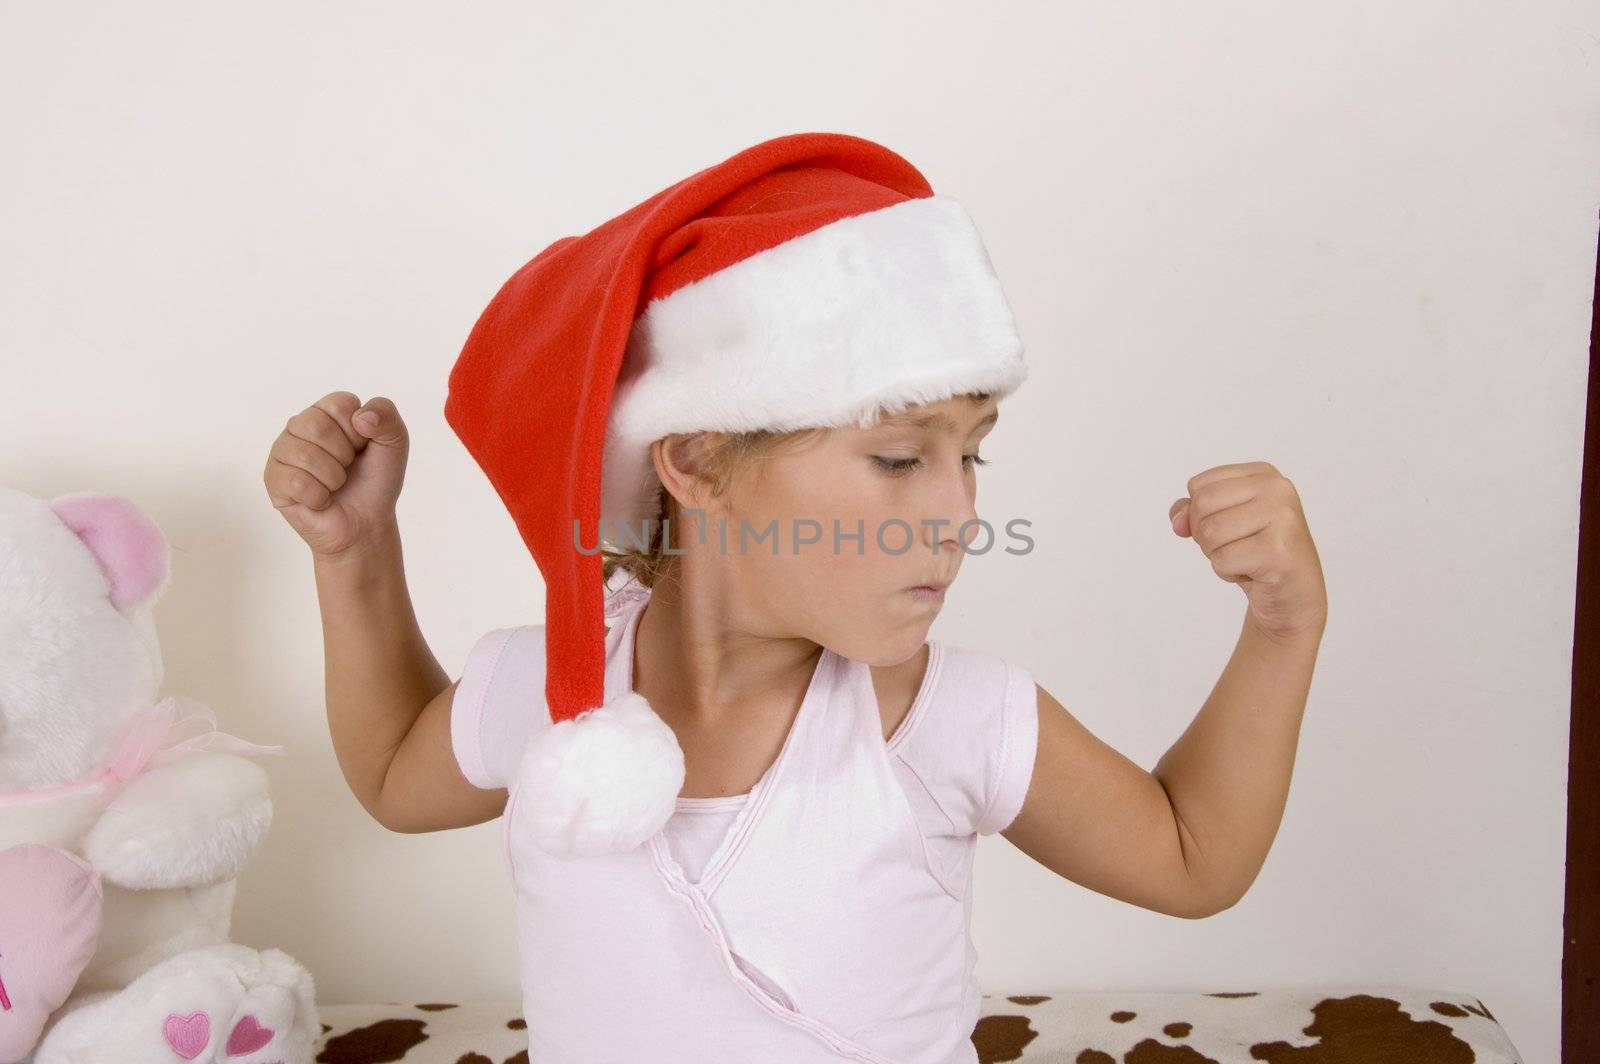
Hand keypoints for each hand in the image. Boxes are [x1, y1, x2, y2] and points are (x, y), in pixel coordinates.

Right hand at [263, 391, 409, 559]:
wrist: (366, 522)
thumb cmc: (376, 480)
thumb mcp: (394, 442)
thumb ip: (386, 413)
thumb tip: (361, 417)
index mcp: (327, 411)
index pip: (339, 403)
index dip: (359, 431)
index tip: (362, 447)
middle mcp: (300, 425)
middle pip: (316, 426)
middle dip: (344, 455)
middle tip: (347, 468)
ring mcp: (282, 451)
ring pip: (305, 455)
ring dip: (333, 478)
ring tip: (335, 484)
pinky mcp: (273, 479)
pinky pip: (295, 482)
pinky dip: (319, 497)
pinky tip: (321, 499)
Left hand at [1169, 461, 1325, 641]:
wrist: (1292, 593)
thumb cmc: (1254, 553)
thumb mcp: (1220, 523)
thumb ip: (1190, 512)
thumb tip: (1178, 522)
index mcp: (1262, 473)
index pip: (1198, 485)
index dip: (1199, 514)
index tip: (1230, 527)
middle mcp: (1277, 488)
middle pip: (1202, 505)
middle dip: (1205, 534)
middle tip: (1234, 546)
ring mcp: (1281, 518)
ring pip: (1210, 533)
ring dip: (1216, 555)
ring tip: (1245, 558)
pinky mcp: (1278, 550)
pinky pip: (1222, 560)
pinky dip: (1227, 572)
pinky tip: (1253, 572)